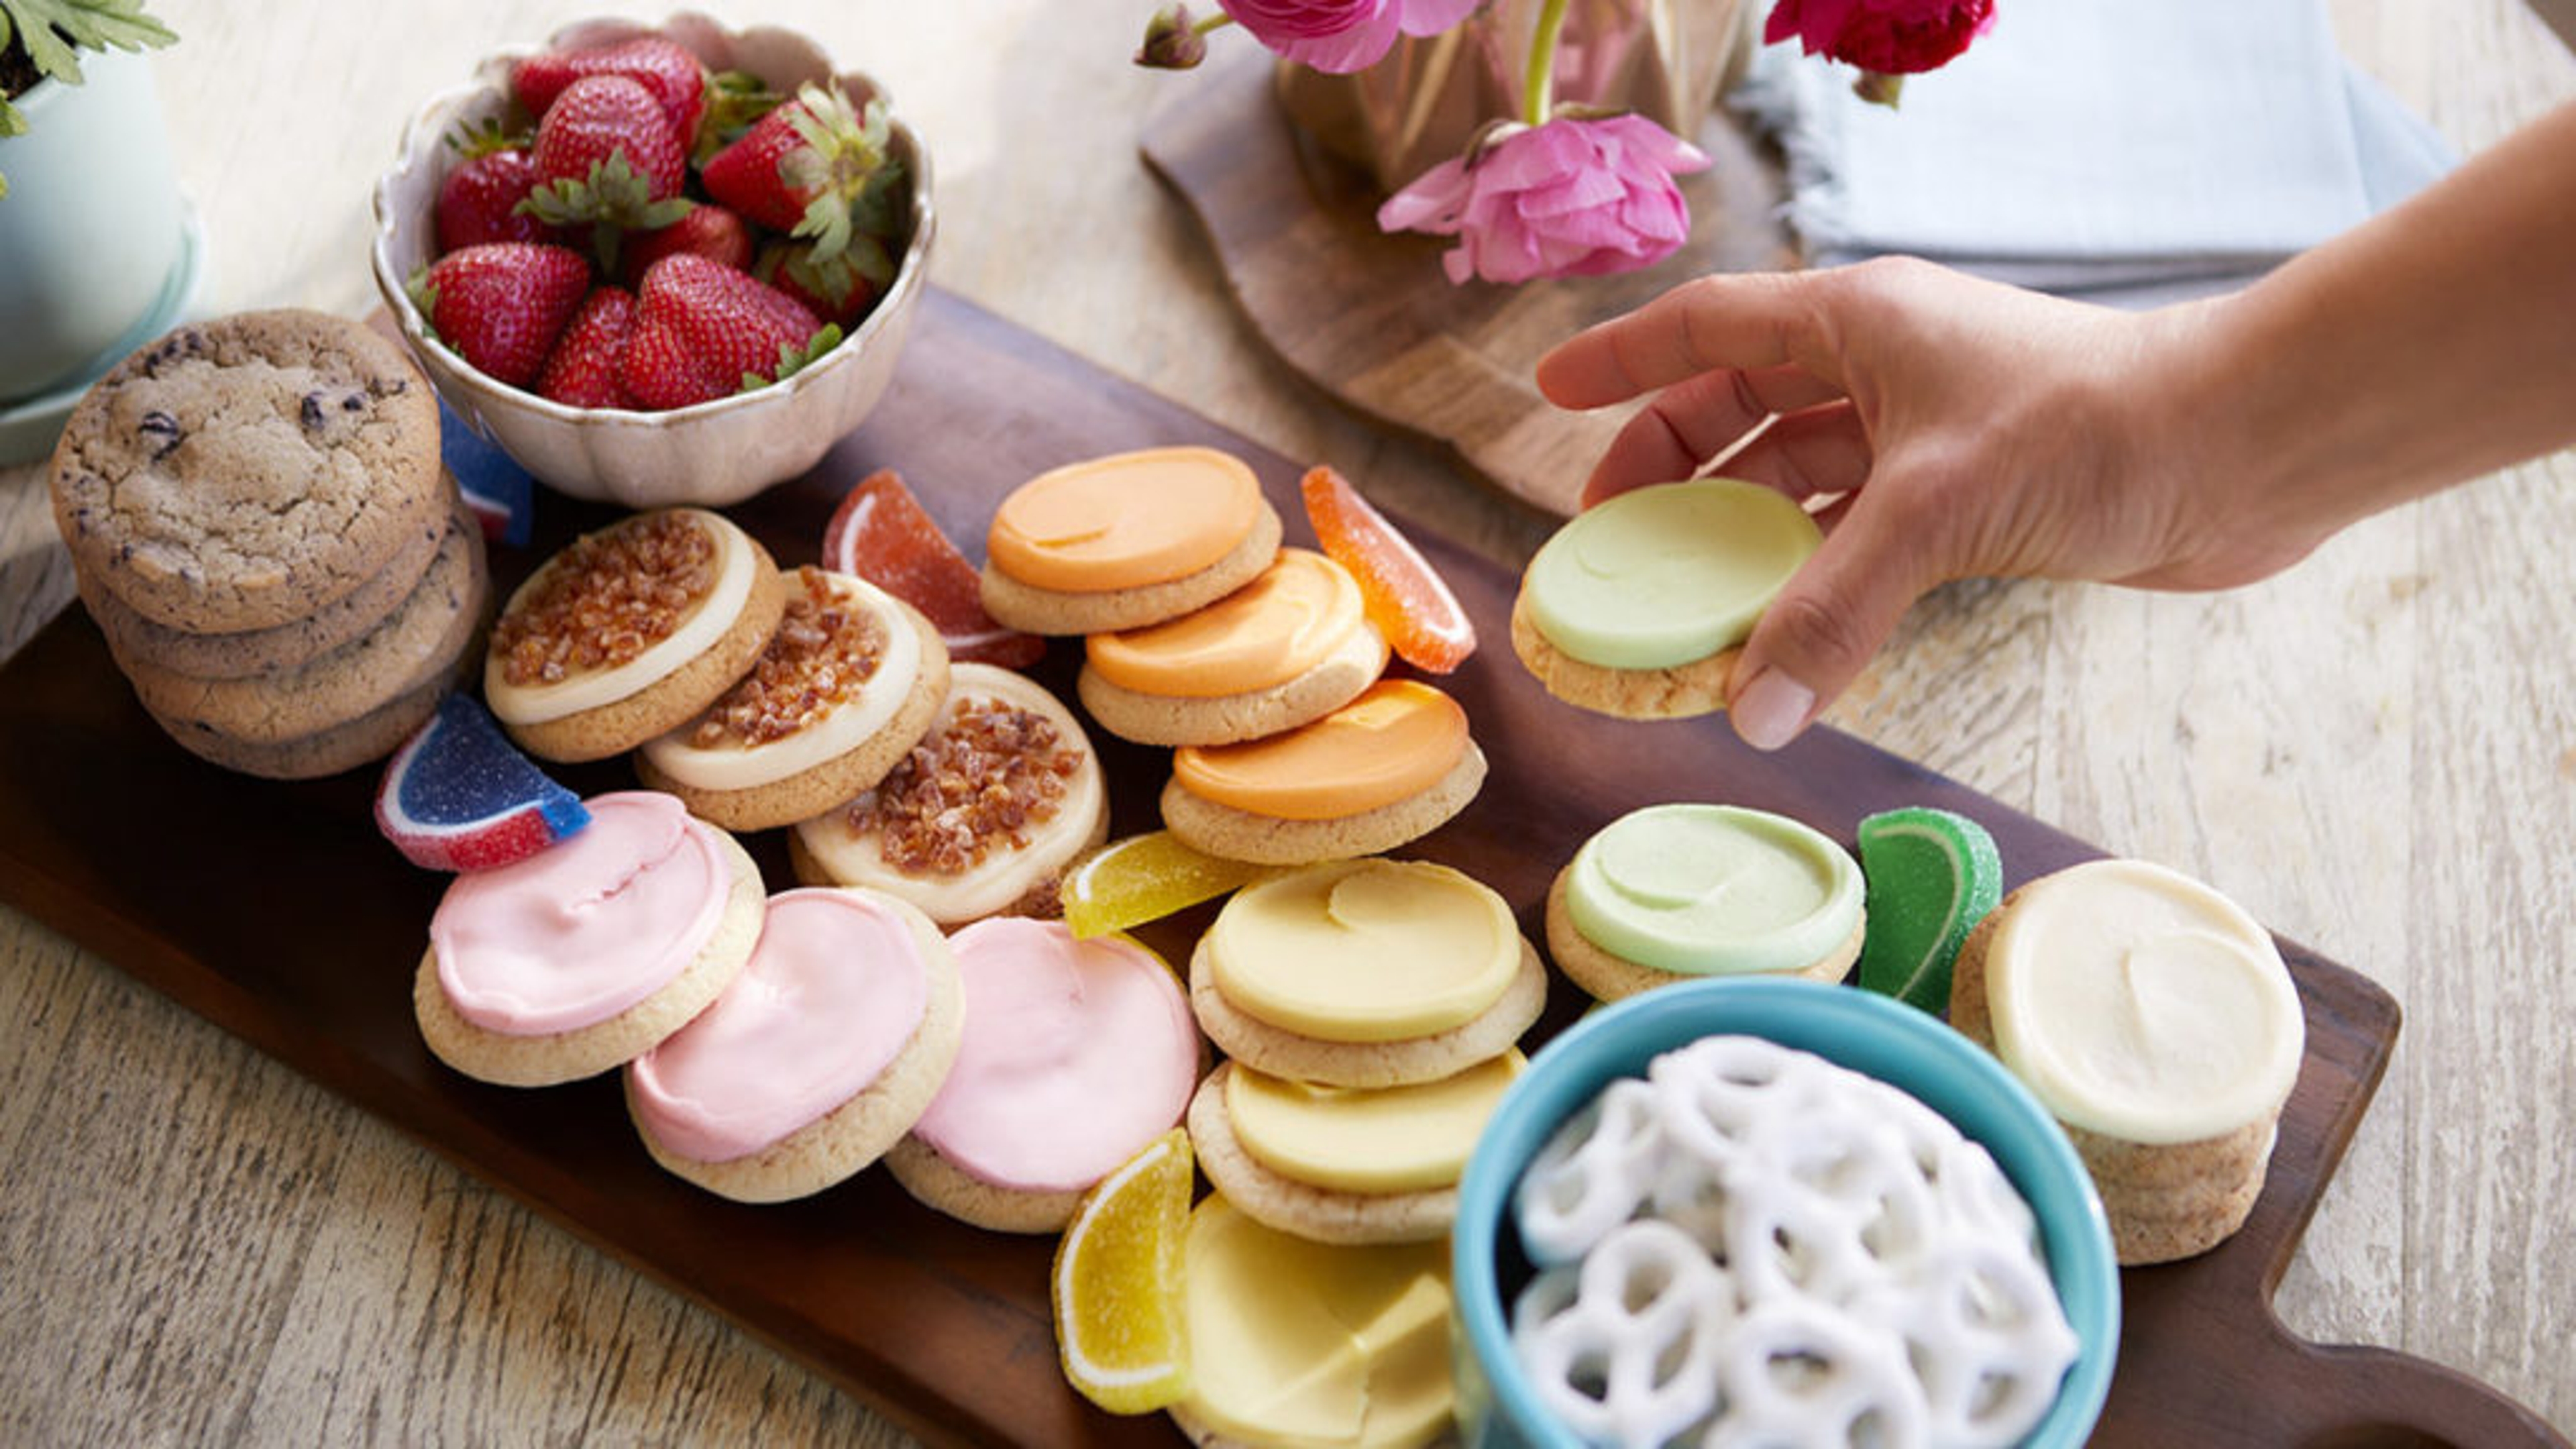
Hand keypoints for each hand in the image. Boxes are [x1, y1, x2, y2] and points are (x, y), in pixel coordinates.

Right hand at [1534, 258, 2318, 749]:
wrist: (2245, 449)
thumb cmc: (2096, 426)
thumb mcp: (1935, 512)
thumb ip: (1830, 611)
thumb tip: (1753, 713)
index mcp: (1860, 320)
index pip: (1706, 325)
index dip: (1622, 358)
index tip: (1550, 388)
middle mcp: (1886, 365)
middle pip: (1739, 404)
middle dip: (1668, 465)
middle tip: (1605, 531)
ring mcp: (1928, 432)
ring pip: (1797, 475)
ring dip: (1739, 532)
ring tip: (1676, 594)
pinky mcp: (1971, 498)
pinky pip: (1855, 535)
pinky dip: (1813, 579)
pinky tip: (1778, 632)